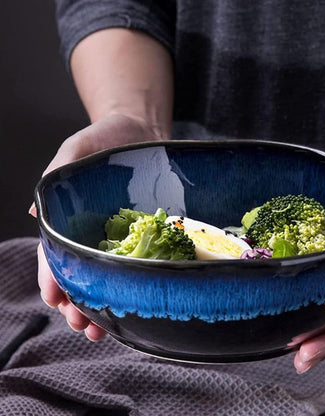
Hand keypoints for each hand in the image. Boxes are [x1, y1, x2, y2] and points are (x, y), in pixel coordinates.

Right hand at [31, 114, 166, 339]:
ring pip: (107, 278)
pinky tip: (134, 308)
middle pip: (81, 274)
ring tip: (101, 330)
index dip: (53, 277)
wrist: (143, 131)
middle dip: (77, 302)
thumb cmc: (105, 138)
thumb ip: (55, 176)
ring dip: (102, 306)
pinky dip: (132, 289)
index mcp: (72, 220)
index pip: (57, 254)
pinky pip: (138, 264)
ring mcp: (122, 236)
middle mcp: (95, 233)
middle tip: (80, 324)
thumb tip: (35, 214)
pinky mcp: (148, 234)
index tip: (54, 298)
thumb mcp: (76, 151)